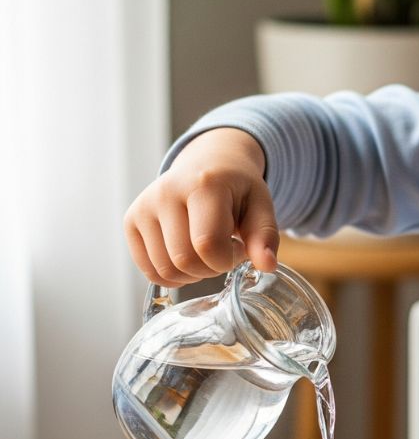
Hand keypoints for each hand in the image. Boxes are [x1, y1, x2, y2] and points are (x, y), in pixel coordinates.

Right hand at [123, 128, 278, 286]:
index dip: (228, 259)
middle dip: (211, 269)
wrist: (207, 163)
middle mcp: (166, 192)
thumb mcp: (260, 204)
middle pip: (184, 261)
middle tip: (223, 252)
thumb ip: (265, 235)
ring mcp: (144, 206)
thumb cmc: (236, 188)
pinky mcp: (131, 220)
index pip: (208, 244)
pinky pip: (149, 270)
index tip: (238, 247)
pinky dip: (172, 275)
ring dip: (192, 274)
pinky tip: (188, 256)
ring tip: (206, 252)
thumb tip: (267, 266)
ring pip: (165, 270)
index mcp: (203, 184)